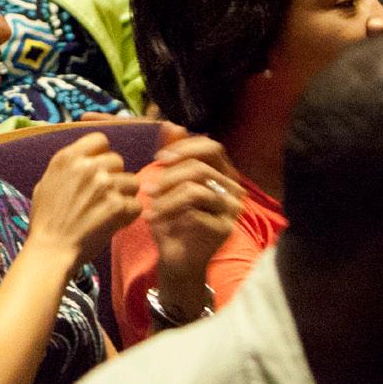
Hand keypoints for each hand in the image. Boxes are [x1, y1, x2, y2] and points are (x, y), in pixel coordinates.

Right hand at [25, 132, 139, 269]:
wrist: (51, 249)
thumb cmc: (46, 220)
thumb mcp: (46, 183)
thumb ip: (67, 167)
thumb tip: (82, 159)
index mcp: (68, 157)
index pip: (100, 139)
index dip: (102, 154)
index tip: (99, 168)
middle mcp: (87, 166)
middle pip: (117, 160)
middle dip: (115, 176)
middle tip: (106, 195)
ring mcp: (104, 185)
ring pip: (132, 181)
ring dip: (125, 195)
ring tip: (112, 210)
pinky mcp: (118, 206)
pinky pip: (136, 205)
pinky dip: (129, 216)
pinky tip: (116, 223)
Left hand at [142, 125, 243, 312]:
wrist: (175, 258)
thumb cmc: (171, 219)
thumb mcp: (167, 182)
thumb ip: (172, 155)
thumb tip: (171, 124)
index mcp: (223, 174)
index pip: (211, 147)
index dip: (184, 148)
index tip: (159, 158)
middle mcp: (234, 189)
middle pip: (201, 166)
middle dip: (169, 174)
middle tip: (148, 187)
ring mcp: (232, 209)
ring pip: (196, 187)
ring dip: (166, 194)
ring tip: (149, 204)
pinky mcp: (224, 227)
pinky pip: (194, 209)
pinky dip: (168, 210)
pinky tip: (155, 219)